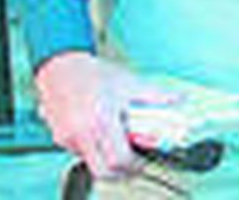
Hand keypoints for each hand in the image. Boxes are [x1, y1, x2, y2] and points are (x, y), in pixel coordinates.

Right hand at [34, 51, 178, 179]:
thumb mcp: (128, 82)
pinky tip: (99, 131)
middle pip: (105, 171)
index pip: (120, 159)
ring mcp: (68, 138)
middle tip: (133, 161)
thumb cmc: (92, 73)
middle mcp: (82, 132)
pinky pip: (80, 152)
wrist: (60, 66)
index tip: (143, 159)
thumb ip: (155, 95)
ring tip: (116, 138)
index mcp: (101, 119)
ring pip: (92, 163)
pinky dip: (93, 148)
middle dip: (122, 171)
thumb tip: (179, 99)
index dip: (135, 165)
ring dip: (107, 159)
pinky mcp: (60, 138)